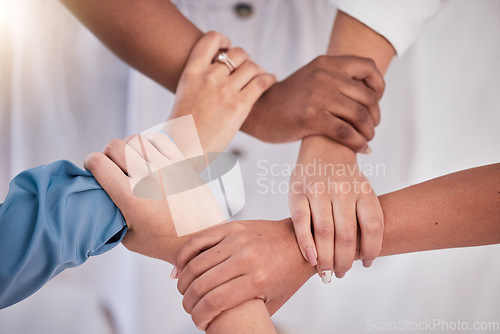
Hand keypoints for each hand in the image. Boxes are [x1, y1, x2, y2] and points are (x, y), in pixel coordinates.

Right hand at [84, 133, 224, 262]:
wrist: (204, 238)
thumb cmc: (166, 242)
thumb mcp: (130, 237)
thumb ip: (113, 216)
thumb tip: (103, 200)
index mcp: (131, 196)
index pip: (98, 163)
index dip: (90, 163)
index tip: (92, 168)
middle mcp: (147, 177)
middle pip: (115, 146)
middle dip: (107, 153)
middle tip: (111, 165)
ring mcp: (166, 166)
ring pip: (136, 139)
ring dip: (127, 147)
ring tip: (129, 160)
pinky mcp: (181, 163)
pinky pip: (158, 139)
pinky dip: (147, 143)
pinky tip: (147, 155)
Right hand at [169, 31, 275, 152]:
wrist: (183, 151)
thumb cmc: (183, 129)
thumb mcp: (184, 96)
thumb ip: (199, 82)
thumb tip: (216, 75)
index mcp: (191, 72)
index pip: (211, 39)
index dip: (224, 41)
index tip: (228, 48)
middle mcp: (208, 77)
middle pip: (237, 53)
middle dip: (245, 59)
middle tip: (247, 69)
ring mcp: (224, 91)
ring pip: (251, 66)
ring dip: (258, 69)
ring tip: (260, 76)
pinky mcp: (240, 105)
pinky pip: (262, 82)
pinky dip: (269, 78)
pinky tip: (272, 80)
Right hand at [174, 219, 314, 330]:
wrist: (298, 242)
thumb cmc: (287, 272)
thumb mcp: (272, 300)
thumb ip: (247, 311)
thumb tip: (225, 324)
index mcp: (258, 279)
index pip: (215, 302)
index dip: (199, 316)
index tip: (198, 321)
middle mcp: (246, 258)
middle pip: (202, 284)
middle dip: (189, 302)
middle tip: (189, 307)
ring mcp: (237, 240)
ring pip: (196, 263)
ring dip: (183, 282)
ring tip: (184, 291)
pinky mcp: (231, 227)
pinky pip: (199, 241)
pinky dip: (184, 256)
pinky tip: (181, 268)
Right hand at [241, 55, 384, 151]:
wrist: (259, 111)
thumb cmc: (289, 100)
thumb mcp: (312, 78)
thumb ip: (336, 79)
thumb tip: (369, 95)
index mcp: (327, 63)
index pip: (367, 67)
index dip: (379, 85)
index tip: (375, 100)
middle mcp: (325, 76)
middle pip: (367, 96)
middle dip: (375, 116)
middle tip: (371, 128)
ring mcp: (318, 97)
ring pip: (360, 116)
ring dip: (369, 132)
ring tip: (367, 139)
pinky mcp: (311, 118)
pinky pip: (346, 133)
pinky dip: (359, 143)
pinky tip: (362, 149)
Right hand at [289, 136, 382, 280]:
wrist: (323, 147)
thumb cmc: (345, 179)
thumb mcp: (363, 190)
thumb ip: (364, 216)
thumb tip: (365, 256)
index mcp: (363, 191)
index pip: (373, 226)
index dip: (371, 250)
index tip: (365, 263)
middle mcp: (342, 190)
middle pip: (347, 234)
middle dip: (344, 261)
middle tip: (340, 274)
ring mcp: (319, 190)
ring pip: (324, 231)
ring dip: (325, 258)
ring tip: (326, 273)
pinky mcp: (297, 192)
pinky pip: (300, 221)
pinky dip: (305, 243)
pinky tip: (311, 258)